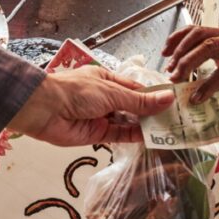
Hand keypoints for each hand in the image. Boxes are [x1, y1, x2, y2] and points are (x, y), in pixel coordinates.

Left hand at [8, 66, 173, 145]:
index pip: (137, 89)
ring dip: (146, 125)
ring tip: (168, 128)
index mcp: (109, 81)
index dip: (155, 95)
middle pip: (135, 106)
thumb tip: (168, 99)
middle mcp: (107, 99)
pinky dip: (135, 136)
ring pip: (130, 122)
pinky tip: (151, 138)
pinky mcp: (98, 135)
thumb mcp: (112, 92)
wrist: (43, 110)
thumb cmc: (76, 91)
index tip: (173, 101)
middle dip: (153, 112)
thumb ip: (140, 101)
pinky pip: (120, 135)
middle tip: (175, 118)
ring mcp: (103, 117)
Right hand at [161, 25, 218, 103]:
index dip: (209, 85)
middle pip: (209, 46)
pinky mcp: (217, 28)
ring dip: (180, 51)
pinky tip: (167, 50)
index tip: (195, 98)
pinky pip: (194, 29)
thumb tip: (210, 111)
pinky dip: (178, 38)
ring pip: (199, 34)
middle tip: (175, 79)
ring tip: (170, 68)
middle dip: (188, 63)